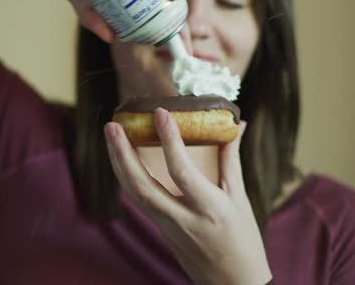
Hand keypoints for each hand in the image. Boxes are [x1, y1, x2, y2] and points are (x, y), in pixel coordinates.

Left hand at [104, 109, 271, 284]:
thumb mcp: (241, 200)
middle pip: (142, 186)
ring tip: (111, 136)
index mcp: (209, 209)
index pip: (182, 171)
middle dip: (123, 154)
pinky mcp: (160, 231)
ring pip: (133, 194)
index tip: (161, 112)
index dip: (169, 140)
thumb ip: (232, 161)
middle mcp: (183, 219)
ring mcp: (167, 228)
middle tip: (113, 124)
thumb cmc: (243, 242)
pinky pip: (138, 200)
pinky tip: (122, 158)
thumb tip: (235, 125)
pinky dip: (127, 177)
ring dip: (118, 163)